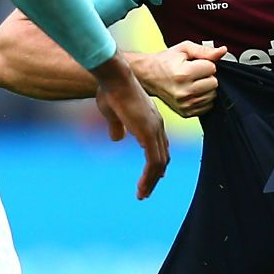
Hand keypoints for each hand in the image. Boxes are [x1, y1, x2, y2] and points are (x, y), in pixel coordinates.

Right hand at [91, 56, 169, 198]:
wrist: (114, 78)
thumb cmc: (110, 91)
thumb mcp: (112, 113)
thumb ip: (116, 126)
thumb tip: (117, 139)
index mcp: (150, 120)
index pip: (160, 145)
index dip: (158, 162)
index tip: (155, 176)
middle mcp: (157, 126)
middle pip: (163, 157)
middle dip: (156, 176)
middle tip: (147, 191)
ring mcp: (154, 130)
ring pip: (159, 164)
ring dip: (151, 182)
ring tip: (143, 195)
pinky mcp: (148, 134)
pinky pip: (153, 163)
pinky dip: (149, 178)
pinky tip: (142, 188)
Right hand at [133, 42, 227, 117]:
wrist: (148, 76)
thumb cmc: (166, 61)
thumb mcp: (184, 49)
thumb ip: (205, 51)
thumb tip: (223, 51)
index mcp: (184, 74)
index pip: (212, 69)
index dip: (205, 64)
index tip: (194, 64)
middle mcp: (184, 91)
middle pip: (214, 83)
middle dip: (207, 76)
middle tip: (193, 73)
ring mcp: (185, 104)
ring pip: (212, 96)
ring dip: (206, 88)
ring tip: (192, 82)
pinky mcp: (186, 113)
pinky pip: (207, 106)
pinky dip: (203, 98)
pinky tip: (192, 91)